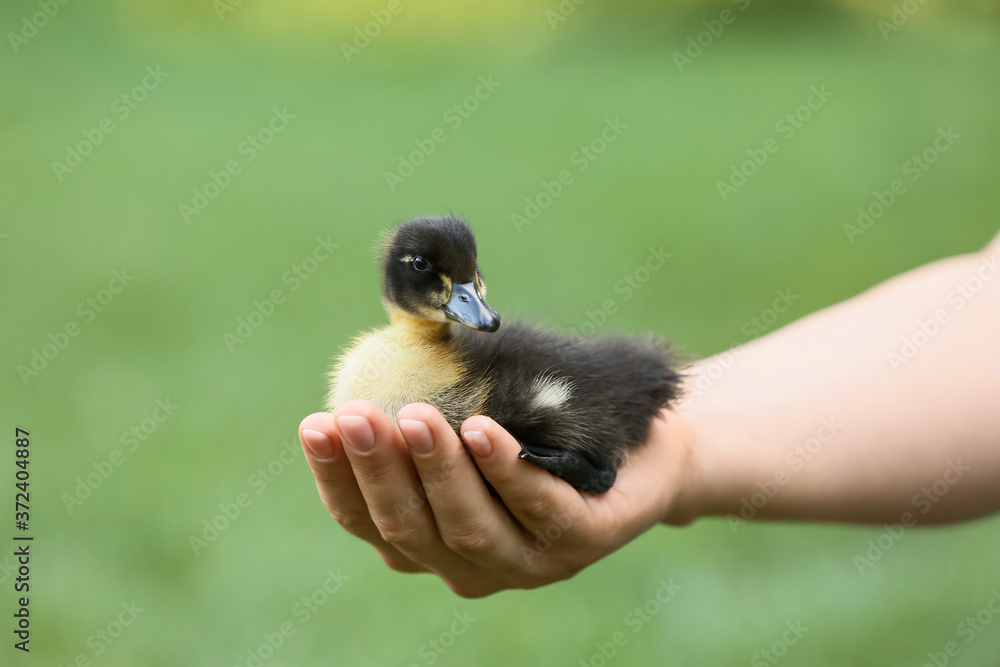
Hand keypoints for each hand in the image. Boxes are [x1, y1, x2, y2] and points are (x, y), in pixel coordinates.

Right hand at [298, 400, 692, 597]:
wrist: (643, 441)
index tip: (316, 425)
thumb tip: (386, 327)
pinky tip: (483, 432)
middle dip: (378, 470)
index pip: (366, 520)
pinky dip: (506, 472)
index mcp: (429, 538)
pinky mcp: (583, 542)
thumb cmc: (540, 423)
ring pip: (468, 525)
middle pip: (409, 527)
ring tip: (417, 417)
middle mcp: (470, 562)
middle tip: (357, 413)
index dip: (337, 478)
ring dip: (436, 470)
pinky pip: (540, 509)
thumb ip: (427, 394)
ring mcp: (527, 561)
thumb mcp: (474, 409)